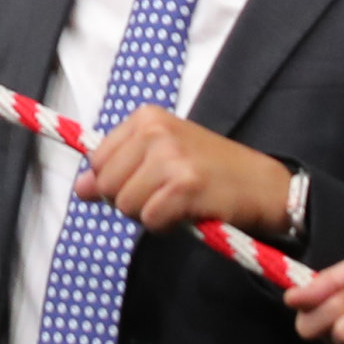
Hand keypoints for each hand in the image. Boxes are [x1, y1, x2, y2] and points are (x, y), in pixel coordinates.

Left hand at [77, 107, 290, 236]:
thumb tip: (80, 188)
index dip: (116, 181)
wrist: (263, 184)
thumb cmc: (211, 170)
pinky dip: (165, 225)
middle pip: (107, 184)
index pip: (98, 160)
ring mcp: (171, 157)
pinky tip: (187, 213)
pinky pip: (149, 219)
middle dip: (130, 200)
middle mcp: (156, 130)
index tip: (147, 182)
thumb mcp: (161, 158)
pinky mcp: (185, 186)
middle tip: (165, 196)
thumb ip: (119, 168)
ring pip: (125, 204)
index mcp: (146, 117)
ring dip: (148, 215)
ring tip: (178, 203)